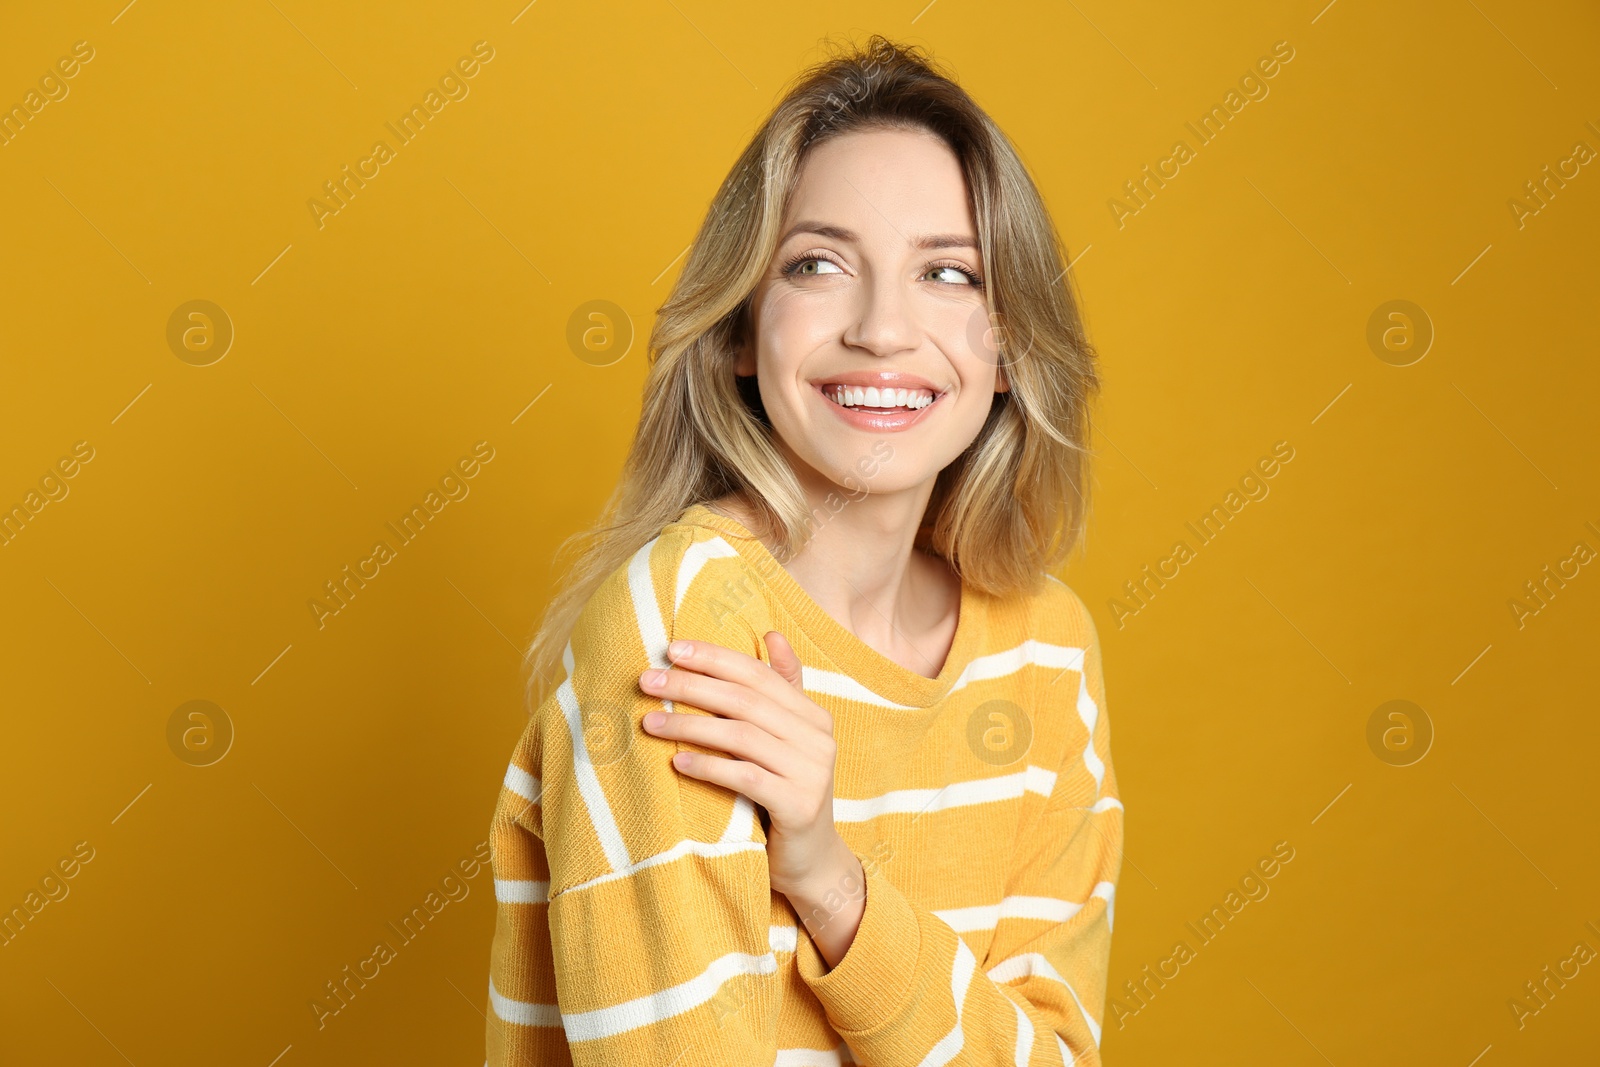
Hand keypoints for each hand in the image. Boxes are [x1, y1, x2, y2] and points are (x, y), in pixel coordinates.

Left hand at [638, 631, 852, 904]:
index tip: (671, 649)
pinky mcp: (800, 805)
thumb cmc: (787, 795)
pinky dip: (709, 766)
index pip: (758, 674)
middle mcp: (818, 738)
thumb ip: (782, 690)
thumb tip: (772, 633)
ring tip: (649, 722)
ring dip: (690, 726)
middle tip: (647, 680)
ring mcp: (812, 772)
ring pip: (743, 736)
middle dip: (692, 686)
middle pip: (745, 701)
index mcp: (813, 715)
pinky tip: (677, 761)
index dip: (714, 658)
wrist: (812, 862)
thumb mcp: (786, 741)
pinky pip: (746, 778)